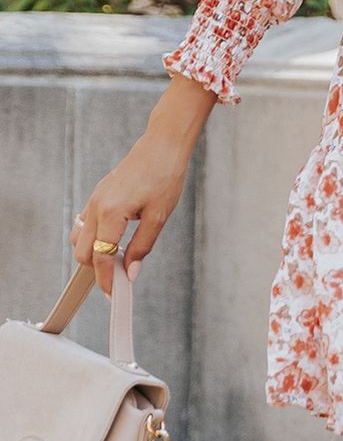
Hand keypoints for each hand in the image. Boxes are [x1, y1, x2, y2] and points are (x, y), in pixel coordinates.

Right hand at [69, 126, 190, 297]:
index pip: (100, 258)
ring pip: (80, 238)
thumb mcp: (159, 215)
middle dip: (97, 269)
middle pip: (82, 252)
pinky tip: (116, 238)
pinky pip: (85, 223)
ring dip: (93, 253)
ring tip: (118, 257)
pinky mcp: (98, 194)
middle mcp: (96, 206)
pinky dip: (95, 237)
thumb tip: (131, 273)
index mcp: (111, 213)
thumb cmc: (164, 175)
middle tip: (119, 277)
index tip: (114, 295)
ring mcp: (94, 199)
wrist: (162, 144)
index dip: (106, 280)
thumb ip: (142, 247)